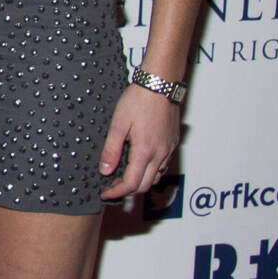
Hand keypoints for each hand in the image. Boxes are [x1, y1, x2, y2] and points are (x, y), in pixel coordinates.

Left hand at [97, 82, 180, 200]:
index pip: (131, 184)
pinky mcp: (173, 143)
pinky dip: (150, 171)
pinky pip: (163, 165)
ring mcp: (169, 149)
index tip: (105, 194)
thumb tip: (106, 171)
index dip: (116, 192)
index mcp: (145, 151)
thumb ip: (111, 150)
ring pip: (156, 176)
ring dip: (140, 182)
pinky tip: (139, 163)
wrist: (160, 85)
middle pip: (145, 185)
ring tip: (123, 176)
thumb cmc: (139, 100)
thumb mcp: (118, 124)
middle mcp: (160, 154)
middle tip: (111, 186)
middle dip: (127, 190)